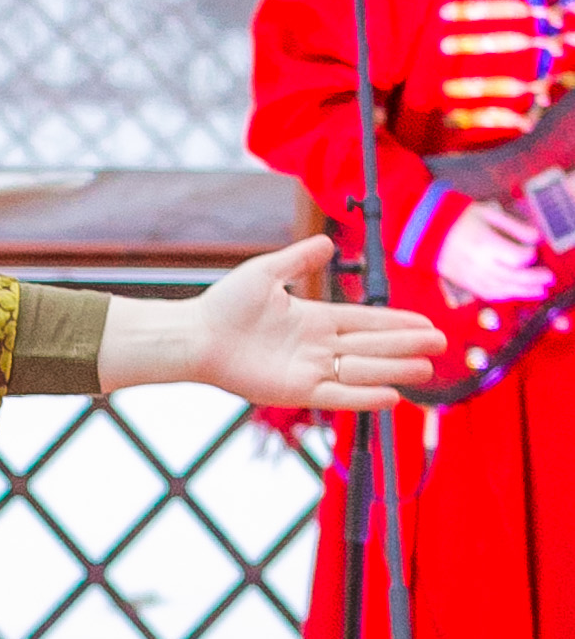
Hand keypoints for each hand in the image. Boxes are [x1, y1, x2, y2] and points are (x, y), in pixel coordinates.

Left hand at [101, 236, 441, 409]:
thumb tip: (328, 242)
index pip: (367, 321)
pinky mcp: (295, 392)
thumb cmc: (225, 305)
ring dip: (394, 370)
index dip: (398, 323)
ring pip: (361, 371)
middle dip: (407, 345)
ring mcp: (308, 370)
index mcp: (315, 319)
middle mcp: (317, 346)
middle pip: (373, 346)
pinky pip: (337, 396)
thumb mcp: (267, 272)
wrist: (196, 335)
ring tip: (427, 370)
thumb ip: (299, 259)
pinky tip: (391, 396)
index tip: (427, 323)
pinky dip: (363, 397)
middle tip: (441, 345)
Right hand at [435, 197, 551, 305]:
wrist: (424, 232)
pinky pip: (488, 294)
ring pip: (502, 290)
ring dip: (523, 292)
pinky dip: (504, 296)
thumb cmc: (456, 219)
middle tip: (549, 278)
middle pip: (513, 277)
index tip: (532, 250)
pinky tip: (516, 294)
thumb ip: (513, 226)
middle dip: (534, 279)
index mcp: (485, 244)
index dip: (529, 255)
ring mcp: (471, 276)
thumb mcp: (487, 213)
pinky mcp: (465, 283)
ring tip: (539, 291)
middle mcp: (479, 264)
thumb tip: (535, 237)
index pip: (516, 257)